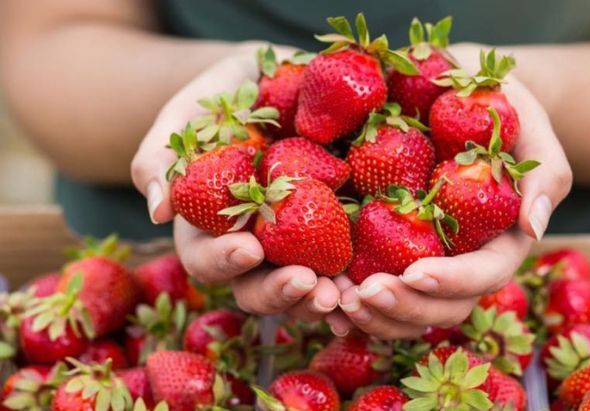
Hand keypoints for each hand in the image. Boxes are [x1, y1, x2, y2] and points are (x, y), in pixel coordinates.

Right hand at [131, 43, 338, 321]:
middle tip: (304, 282)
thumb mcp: (186, 116)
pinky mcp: (338, 229)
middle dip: (278, 292)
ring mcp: (297, 242)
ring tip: (340, 296)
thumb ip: (162, 159)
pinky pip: (345, 263)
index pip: (208, 259)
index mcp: (210, 228)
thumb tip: (158, 212)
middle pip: (257, 288)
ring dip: (319, 299)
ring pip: (302, 288)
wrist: (275, 80)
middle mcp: (254, 245)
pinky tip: (368, 285)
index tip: (249, 248)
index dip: (225, 261)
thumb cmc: (220, 99)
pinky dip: (355, 280)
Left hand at [327, 66, 572, 338]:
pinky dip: (348, 304)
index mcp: (498, 238)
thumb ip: (544, 173)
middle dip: (403, 308)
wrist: (452, 90)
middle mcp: (460, 259)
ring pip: (406, 313)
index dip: (452, 281)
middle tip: (361, 295)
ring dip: (371, 317)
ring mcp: (423, 259)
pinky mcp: (387, 249)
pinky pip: (373, 291)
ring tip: (334, 299)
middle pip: (442, 307)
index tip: (414, 273)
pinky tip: (320, 296)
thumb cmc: (496, 104)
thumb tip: (535, 227)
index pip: (483, 274)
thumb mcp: (527, 123)